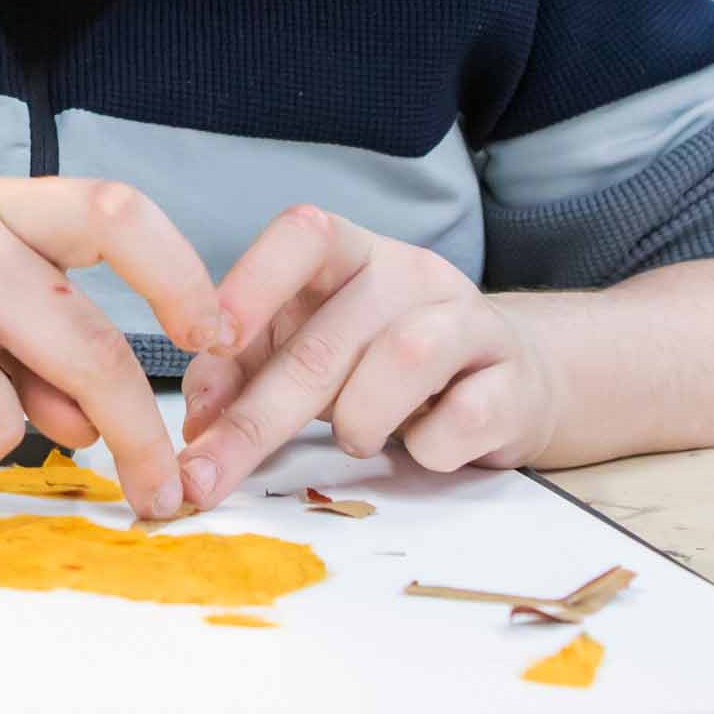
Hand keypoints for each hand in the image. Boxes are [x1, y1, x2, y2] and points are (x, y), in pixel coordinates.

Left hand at [176, 206, 568, 509]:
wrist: (505, 385)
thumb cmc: (380, 368)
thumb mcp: (306, 355)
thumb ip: (244, 374)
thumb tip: (197, 424)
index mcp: (349, 254)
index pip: (302, 235)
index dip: (252, 283)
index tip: (207, 342)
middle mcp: (411, 273)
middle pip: (327, 338)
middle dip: (256, 420)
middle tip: (204, 477)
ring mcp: (472, 321)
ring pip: (405, 357)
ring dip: (358, 421)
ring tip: (354, 438)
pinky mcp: (516, 383)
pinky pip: (465, 420)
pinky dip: (429, 449)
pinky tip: (423, 445)